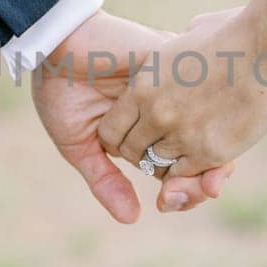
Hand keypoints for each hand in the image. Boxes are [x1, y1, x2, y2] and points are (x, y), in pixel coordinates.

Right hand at [31, 10, 234, 222]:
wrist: (52, 47)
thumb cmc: (59, 92)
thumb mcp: (80, 145)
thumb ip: (105, 180)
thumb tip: (132, 219)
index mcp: (149, 131)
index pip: (179, 166)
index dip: (186, 189)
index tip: (173, 203)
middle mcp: (168, 111)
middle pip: (204, 151)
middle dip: (206, 180)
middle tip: (200, 192)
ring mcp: (175, 89)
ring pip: (211, 127)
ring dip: (214, 157)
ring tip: (206, 180)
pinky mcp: (175, 65)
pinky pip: (204, 94)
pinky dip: (207, 125)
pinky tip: (200, 145)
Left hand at [97, 4, 266, 188]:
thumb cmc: (240, 31)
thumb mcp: (192, 34)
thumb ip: (177, 46)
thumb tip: (183, 40)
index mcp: (144, 84)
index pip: (111, 130)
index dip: (123, 135)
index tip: (141, 130)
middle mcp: (157, 113)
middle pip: (132, 153)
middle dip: (144, 152)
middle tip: (165, 142)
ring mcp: (182, 135)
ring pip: (158, 168)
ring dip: (169, 162)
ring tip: (189, 145)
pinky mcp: (211, 152)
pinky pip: (187, 175)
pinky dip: (192, 171)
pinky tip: (207, 153)